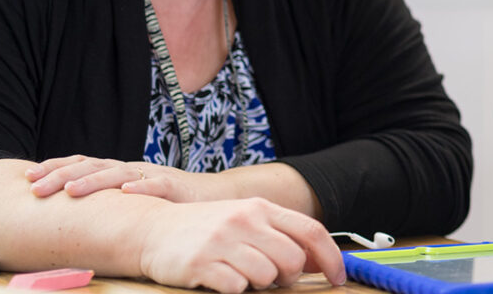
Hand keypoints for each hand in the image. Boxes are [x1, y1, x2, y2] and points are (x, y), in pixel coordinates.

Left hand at [26, 155, 235, 202]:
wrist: (214, 195)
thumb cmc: (167, 200)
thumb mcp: (132, 197)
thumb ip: (107, 199)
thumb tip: (66, 210)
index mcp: (118, 171)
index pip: (81, 163)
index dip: (55, 167)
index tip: (27, 177)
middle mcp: (131, 169)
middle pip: (92, 166)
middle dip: (61, 175)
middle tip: (35, 187)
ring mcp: (153, 175)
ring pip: (119, 174)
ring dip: (93, 181)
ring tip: (71, 190)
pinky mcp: (176, 187)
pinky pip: (158, 185)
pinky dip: (142, 188)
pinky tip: (127, 192)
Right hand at [137, 198, 344, 292]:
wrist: (153, 229)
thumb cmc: (206, 229)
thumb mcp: (244, 221)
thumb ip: (279, 235)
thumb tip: (317, 261)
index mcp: (260, 208)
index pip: (311, 231)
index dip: (331, 257)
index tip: (339, 278)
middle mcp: (244, 220)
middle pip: (292, 260)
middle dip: (287, 277)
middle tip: (270, 279)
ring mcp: (222, 241)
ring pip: (266, 277)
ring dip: (257, 284)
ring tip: (239, 274)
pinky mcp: (202, 263)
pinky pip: (236, 288)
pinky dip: (233, 289)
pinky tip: (220, 278)